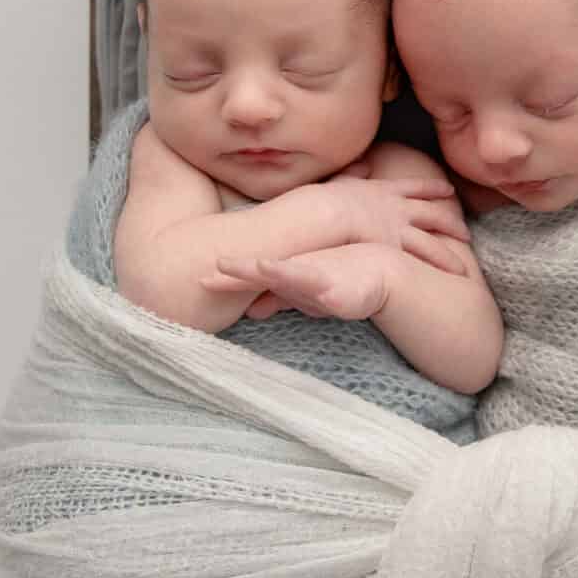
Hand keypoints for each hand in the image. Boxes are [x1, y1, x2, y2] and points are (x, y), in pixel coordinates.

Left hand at [208, 252, 391, 320]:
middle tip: (201, 276)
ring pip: (276, 274)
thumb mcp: (304, 297)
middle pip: (254, 274)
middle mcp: (292, 273)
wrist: (380, 274)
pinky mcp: (328, 283)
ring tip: (225, 266)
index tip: (196, 281)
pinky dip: (287, 275)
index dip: (223, 279)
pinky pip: (306, 279)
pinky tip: (268, 271)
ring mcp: (309, 276)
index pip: (247, 279)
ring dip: (251, 270)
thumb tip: (250, 311)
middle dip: (229, 275)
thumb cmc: (341, 282)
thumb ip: (278, 300)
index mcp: (283, 277)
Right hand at [322, 174, 469, 274]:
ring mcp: (398, 231)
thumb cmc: (325, 199)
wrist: (324, 213)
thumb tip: (362, 164)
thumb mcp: (342, 179)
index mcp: (384, 191)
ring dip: (448, 255)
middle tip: (465, 228)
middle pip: (432, 215)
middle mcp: (397, 210)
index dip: (433, 188)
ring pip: (432, 244)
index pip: (415, 188)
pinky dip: (436, 268)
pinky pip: (421, 262)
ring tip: (462, 266)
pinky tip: (447, 276)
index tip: (448, 190)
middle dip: (451, 221)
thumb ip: (354, 173)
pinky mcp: (394, 251)